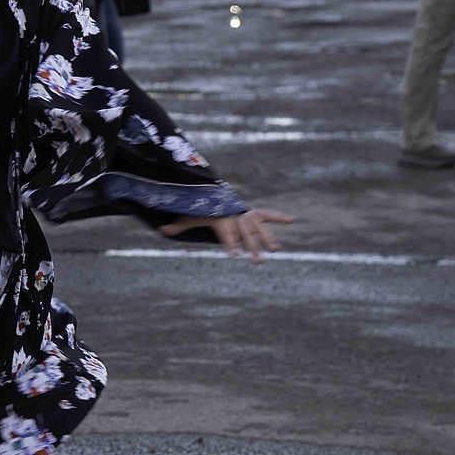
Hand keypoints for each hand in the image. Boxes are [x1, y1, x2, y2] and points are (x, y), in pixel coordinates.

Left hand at [158, 207, 294, 263]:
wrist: (212, 193)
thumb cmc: (201, 209)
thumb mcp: (189, 215)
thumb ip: (179, 224)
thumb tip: (161, 230)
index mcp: (220, 218)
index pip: (226, 232)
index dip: (230, 243)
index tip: (234, 255)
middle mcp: (235, 215)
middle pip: (245, 233)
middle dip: (252, 247)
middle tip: (258, 262)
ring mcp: (245, 214)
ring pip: (257, 227)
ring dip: (267, 238)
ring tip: (277, 250)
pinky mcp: (252, 213)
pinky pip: (266, 214)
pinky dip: (279, 217)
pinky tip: (293, 220)